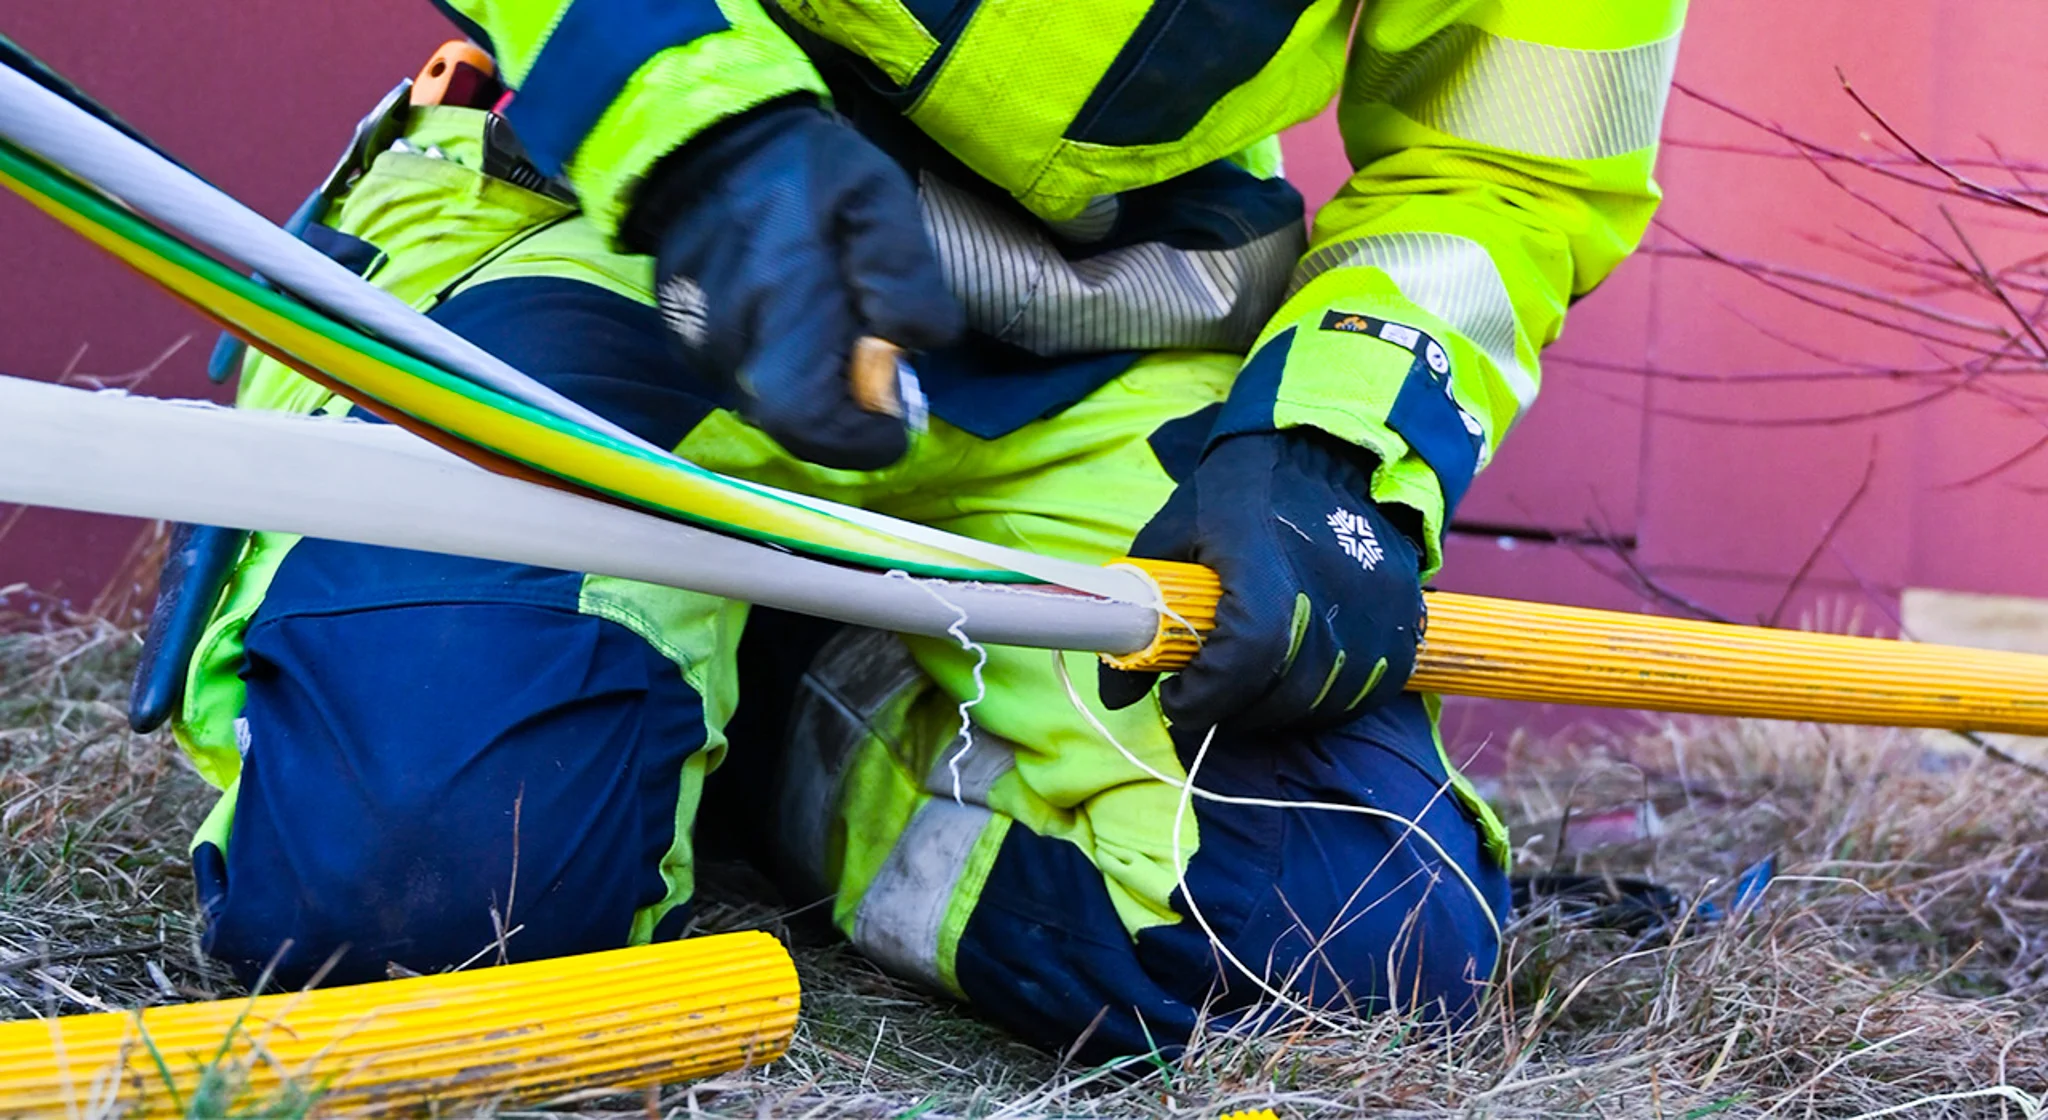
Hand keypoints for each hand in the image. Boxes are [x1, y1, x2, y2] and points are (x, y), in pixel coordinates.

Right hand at [629, 100, 962, 468]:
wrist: (708, 140)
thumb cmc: (807, 170)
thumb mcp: (878, 196)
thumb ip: (904, 271)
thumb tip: (919, 342)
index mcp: (781, 299)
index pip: (808, 419)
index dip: (858, 441)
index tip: (894, 424)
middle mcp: (730, 336)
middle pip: (796, 423)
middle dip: (844, 414)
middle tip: (873, 368)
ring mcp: (700, 344)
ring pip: (772, 405)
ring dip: (813, 387)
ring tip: (833, 327)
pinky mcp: (686, 342)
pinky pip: (747, 381)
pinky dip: (783, 368)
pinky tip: (797, 319)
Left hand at [1100, 431, 1425, 732]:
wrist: (1331, 453)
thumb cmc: (1244, 490)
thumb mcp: (1175, 530)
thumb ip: (1142, 610)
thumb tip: (1115, 695)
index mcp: (1266, 568)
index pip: (1244, 658)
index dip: (1204, 693)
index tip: (1175, 694)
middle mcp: (1331, 599)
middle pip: (1278, 696)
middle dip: (1228, 709)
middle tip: (1202, 691)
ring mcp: (1374, 619)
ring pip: (1316, 705)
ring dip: (1269, 709)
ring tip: (1242, 682)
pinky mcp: (1402, 630)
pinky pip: (1356, 695)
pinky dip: (1314, 700)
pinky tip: (1287, 675)